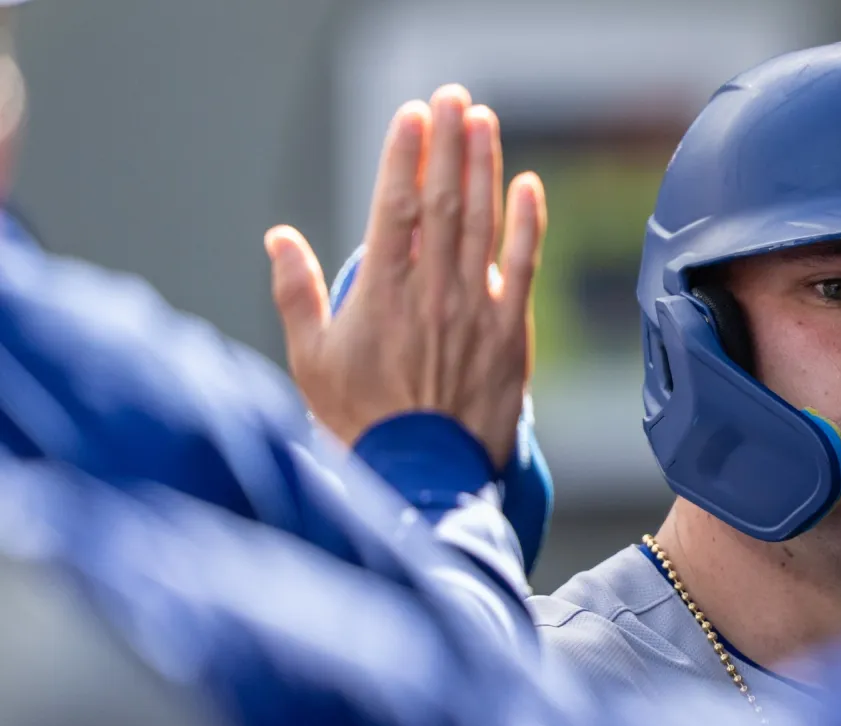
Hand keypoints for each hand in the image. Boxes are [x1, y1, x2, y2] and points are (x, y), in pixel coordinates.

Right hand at [267, 84, 547, 467]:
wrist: (425, 479)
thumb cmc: (362, 423)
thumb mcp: (311, 361)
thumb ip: (295, 294)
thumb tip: (278, 237)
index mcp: (383, 296)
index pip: (395, 208)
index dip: (404, 156)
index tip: (411, 116)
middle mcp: (433, 295)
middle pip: (444, 203)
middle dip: (449, 145)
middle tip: (452, 97)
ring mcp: (477, 312)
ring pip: (483, 225)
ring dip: (485, 167)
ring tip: (483, 121)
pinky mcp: (511, 334)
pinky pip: (524, 268)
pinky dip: (528, 224)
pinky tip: (528, 185)